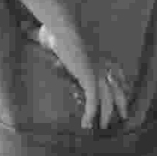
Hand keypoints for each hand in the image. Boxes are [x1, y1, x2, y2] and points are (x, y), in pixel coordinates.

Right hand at [33, 15, 135, 134]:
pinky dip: (91, 114)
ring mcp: (98, 72)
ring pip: (108, 99)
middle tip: (125, 115)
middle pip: (119, 88)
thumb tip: (31, 32)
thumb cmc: (58, 30)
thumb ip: (49, 40)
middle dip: (122, 103)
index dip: (122, 83)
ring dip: (106, 114)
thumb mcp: (57, 37)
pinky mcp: (89, 79)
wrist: (62, 29)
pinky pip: (93, 101)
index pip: (117, 71)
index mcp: (100, 55)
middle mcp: (103, 65)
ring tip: (104, 126)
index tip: (124, 92)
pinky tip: (87, 124)